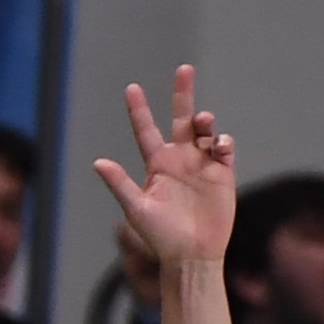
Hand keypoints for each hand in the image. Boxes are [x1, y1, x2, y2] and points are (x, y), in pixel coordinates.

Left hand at [87, 66, 237, 271]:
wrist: (192, 254)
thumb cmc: (160, 236)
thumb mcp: (136, 209)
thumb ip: (120, 184)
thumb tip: (98, 162)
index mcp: (156, 165)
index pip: (146, 131)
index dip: (139, 110)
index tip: (132, 87)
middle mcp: (179, 160)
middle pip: (180, 120)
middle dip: (183, 94)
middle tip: (184, 69)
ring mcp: (202, 164)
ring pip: (204, 131)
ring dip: (204, 121)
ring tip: (202, 121)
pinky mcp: (223, 173)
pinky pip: (225, 149)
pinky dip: (224, 142)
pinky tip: (219, 145)